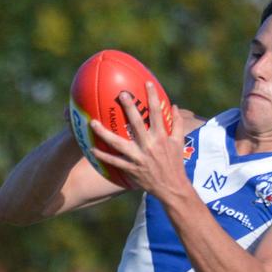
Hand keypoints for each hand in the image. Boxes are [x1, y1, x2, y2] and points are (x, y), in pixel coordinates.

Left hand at [89, 82, 190, 197]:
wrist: (172, 188)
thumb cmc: (176, 164)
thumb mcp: (179, 143)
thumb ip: (177, 124)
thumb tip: (175, 106)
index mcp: (161, 137)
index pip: (158, 113)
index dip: (153, 97)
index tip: (147, 83)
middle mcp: (149, 145)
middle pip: (137, 123)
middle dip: (129, 107)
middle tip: (121, 94)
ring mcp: (139, 158)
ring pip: (119, 143)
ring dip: (104, 133)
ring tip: (92, 123)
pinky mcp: (132, 169)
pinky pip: (114, 161)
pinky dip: (103, 156)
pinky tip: (92, 149)